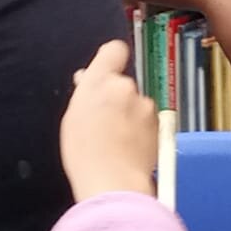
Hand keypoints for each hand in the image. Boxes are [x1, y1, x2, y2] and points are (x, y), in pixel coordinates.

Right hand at [61, 40, 157, 201]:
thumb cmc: (87, 154)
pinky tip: (126, 145)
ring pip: (136, 103)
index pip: (114, 50)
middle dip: (116, 96)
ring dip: (129, 114)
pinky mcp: (158, 123)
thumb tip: (88, 80)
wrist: (113, 181)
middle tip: (103, 118)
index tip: (108, 66)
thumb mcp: (73, 117)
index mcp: (100, 81)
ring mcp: (144, 105)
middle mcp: (125, 88)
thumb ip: (84, 92)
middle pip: (123, 83)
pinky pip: (146, 120)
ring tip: (114, 138)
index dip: (111, 58)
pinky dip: (140, 129)